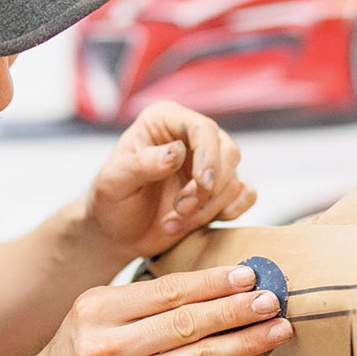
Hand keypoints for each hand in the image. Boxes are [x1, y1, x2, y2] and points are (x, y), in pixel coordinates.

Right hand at [29, 264, 292, 355]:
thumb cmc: (81, 348)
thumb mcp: (98, 312)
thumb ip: (146, 300)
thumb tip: (216, 286)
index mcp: (97, 309)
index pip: (166, 291)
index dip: (212, 283)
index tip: (247, 274)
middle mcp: (108, 346)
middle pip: (186, 323)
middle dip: (236, 310)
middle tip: (271, 299)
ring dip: (244, 342)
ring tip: (276, 329)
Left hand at [85, 101, 256, 258]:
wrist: (116, 234)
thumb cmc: (110, 202)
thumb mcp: (113, 183)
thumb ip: (142, 165)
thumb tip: (177, 151)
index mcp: (163, 121)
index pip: (202, 127)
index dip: (208, 156)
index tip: (201, 185)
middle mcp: (190, 137)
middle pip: (227, 151)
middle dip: (206, 189)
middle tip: (178, 210)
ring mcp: (208, 163)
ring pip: (234, 179)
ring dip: (208, 208)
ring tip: (173, 223)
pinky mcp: (220, 189)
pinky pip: (246, 193)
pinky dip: (229, 212)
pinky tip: (198, 224)